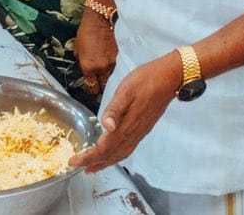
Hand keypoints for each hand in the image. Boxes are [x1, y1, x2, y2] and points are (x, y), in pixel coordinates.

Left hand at [69, 52, 179, 172]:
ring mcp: (139, 132)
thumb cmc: (147, 79)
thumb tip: (106, 126)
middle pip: (111, 154)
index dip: (88, 156)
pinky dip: (116, 156)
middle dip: (93, 162)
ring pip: (120, 154)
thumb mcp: (127, 89)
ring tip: (92, 167)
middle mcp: (133, 133)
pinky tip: (112, 153)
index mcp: (127, 124)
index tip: (74, 161)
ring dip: (105, 162)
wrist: (170, 77)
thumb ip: (115, 109)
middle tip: (77, 166)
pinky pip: (127, 149)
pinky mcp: (143, 128)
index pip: (104, 147)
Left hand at [74, 9, 117, 95]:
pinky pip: (120, 68)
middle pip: (104, 87)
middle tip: (100, 80)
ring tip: (108, 72)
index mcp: (88, 67)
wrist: (102, 17)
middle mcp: (102, 68)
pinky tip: (116, 64)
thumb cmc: (88, 30)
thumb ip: (81, 63)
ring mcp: (114, 63)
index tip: (91, 86)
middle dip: (102, 85)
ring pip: (113, 79)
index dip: (91, 88)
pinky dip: (117, 68)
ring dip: (111, 77)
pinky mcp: (123, 57)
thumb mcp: (78, 48)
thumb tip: (85, 71)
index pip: (91, 88)